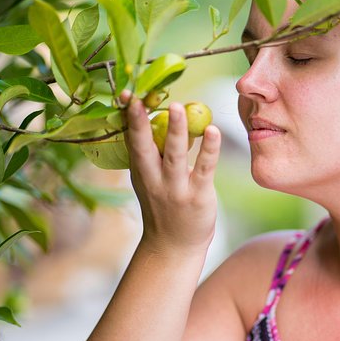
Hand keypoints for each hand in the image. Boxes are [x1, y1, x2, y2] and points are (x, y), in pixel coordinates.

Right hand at [120, 90, 220, 254]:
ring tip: (178, 107)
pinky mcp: (198, 196)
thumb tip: (168, 115)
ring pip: (174, 156)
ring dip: (176, 131)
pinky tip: (213, 131)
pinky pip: (204, 169)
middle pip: (145, 147)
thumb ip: (156, 152)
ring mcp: (175, 189)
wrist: (174, 247)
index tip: (126, 93)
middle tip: (139, 99)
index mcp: (140, 171)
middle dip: (140, 123)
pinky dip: (209, 149)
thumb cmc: (165, 206)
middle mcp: (153, 179)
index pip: (131, 139)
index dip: (128, 117)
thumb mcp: (152, 179)